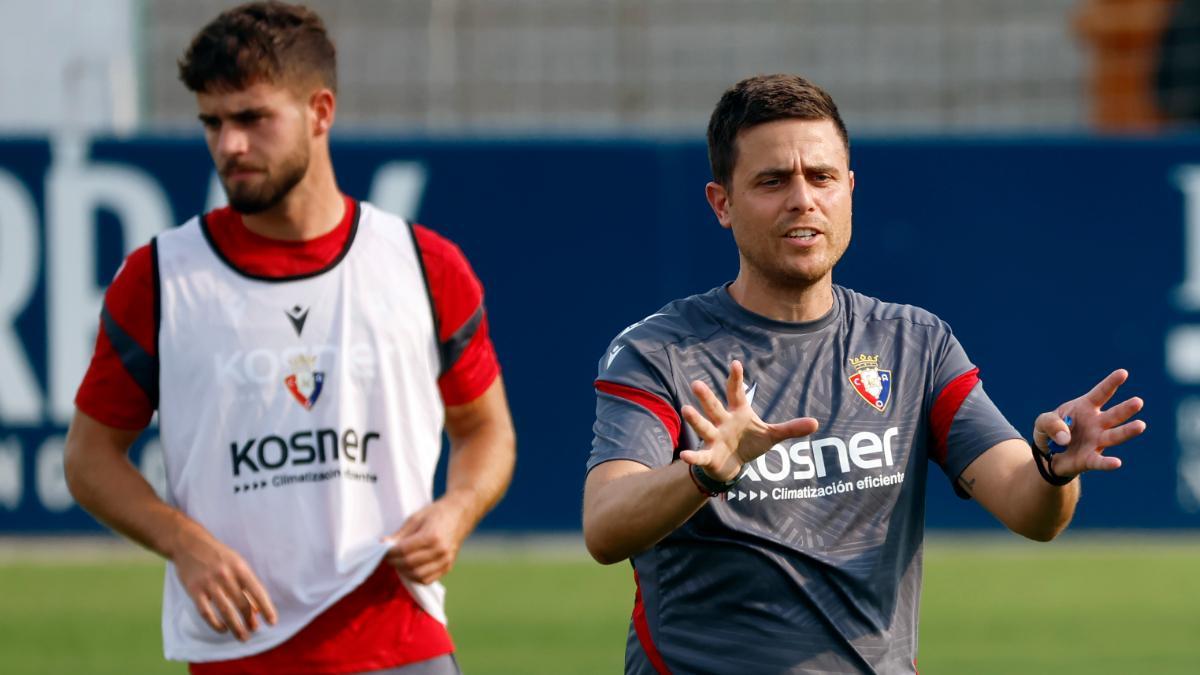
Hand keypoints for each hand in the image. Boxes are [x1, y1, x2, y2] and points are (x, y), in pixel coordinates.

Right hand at [169, 523, 276, 640]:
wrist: (188, 544)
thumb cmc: (217, 556)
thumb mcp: (236, 563)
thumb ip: (246, 585)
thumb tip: (256, 610)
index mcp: (240, 567)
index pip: (257, 591)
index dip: (266, 608)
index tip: (272, 622)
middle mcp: (226, 575)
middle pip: (242, 604)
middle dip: (250, 620)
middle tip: (254, 630)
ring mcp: (209, 583)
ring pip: (226, 611)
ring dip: (236, 627)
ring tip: (243, 637)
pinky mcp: (194, 590)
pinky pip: (206, 612)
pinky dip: (216, 624)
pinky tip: (223, 629)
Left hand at [383, 496, 472, 584]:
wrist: (460, 514)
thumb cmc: (437, 513)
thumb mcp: (416, 518)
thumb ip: (400, 534)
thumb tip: (383, 544)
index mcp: (432, 536)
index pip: (404, 551)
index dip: (390, 553)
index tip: (382, 550)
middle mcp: (440, 551)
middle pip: (409, 564)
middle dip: (394, 562)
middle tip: (388, 557)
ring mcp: (446, 561)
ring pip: (417, 575)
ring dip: (403, 571)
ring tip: (398, 562)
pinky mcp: (448, 567)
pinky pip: (427, 580)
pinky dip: (415, 577)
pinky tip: (409, 568)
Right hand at [678, 360, 818, 480]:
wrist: (732, 464)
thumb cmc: (749, 443)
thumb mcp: (771, 435)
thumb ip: (791, 428)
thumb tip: (816, 423)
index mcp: (738, 412)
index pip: (736, 393)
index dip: (735, 379)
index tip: (735, 363)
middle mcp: (722, 421)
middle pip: (714, 407)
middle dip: (706, 397)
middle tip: (696, 383)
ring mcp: (714, 438)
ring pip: (704, 426)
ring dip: (695, 419)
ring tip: (686, 409)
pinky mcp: (709, 455)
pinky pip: (700, 455)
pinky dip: (692, 455)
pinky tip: (684, 456)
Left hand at [1033, 369, 1145, 478]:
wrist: (1048, 455)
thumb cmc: (1051, 431)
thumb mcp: (1043, 422)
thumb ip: (1051, 423)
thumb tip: (1064, 438)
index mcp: (1086, 408)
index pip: (1101, 393)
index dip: (1111, 383)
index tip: (1123, 373)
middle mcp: (1097, 424)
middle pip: (1114, 415)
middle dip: (1126, 409)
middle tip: (1138, 402)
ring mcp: (1096, 441)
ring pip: (1114, 436)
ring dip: (1127, 431)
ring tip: (1140, 425)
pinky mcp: (1090, 459)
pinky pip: (1100, 461)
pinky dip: (1107, 463)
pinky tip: (1117, 463)